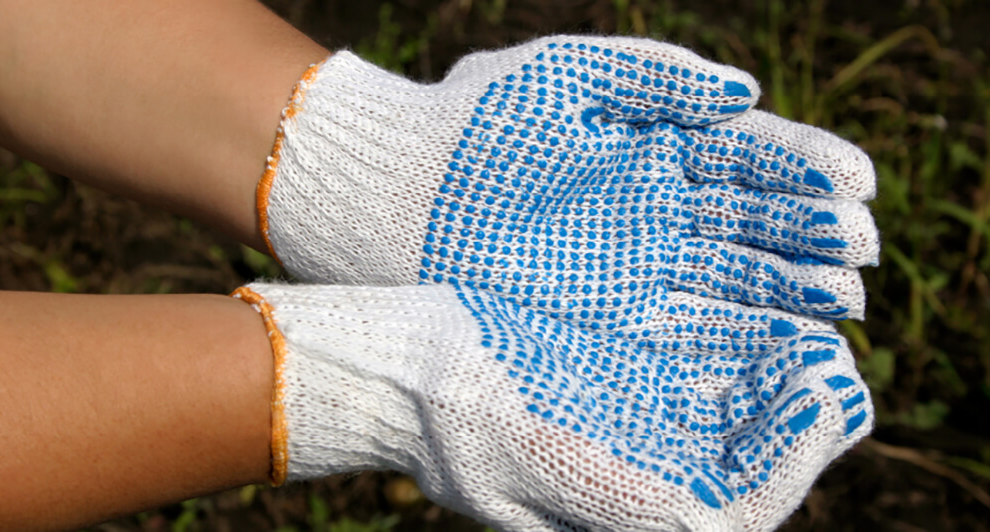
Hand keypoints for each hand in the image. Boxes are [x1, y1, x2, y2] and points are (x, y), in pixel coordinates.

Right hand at [235, 282, 871, 530]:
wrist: (396, 365)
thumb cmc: (446, 410)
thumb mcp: (526, 454)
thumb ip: (614, 493)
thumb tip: (712, 525)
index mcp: (621, 512)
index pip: (738, 512)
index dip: (795, 460)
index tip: (821, 391)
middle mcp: (639, 477)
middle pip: (748, 466)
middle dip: (802, 422)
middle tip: (834, 361)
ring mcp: (633, 432)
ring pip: (733, 422)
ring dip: (781, 388)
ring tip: (815, 335)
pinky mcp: (620, 386)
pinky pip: (701, 381)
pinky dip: (742, 356)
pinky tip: (761, 319)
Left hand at [259, 35, 878, 335]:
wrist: (396, 189)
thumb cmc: (475, 118)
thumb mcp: (566, 72)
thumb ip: (655, 74)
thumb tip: (745, 96)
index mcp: (655, 146)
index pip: (748, 160)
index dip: (804, 172)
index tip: (858, 185)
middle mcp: (656, 211)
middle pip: (751, 227)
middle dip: (809, 240)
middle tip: (860, 253)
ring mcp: (633, 267)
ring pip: (726, 283)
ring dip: (784, 296)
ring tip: (841, 306)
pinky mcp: (603, 318)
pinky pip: (680, 329)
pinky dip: (730, 337)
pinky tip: (776, 344)